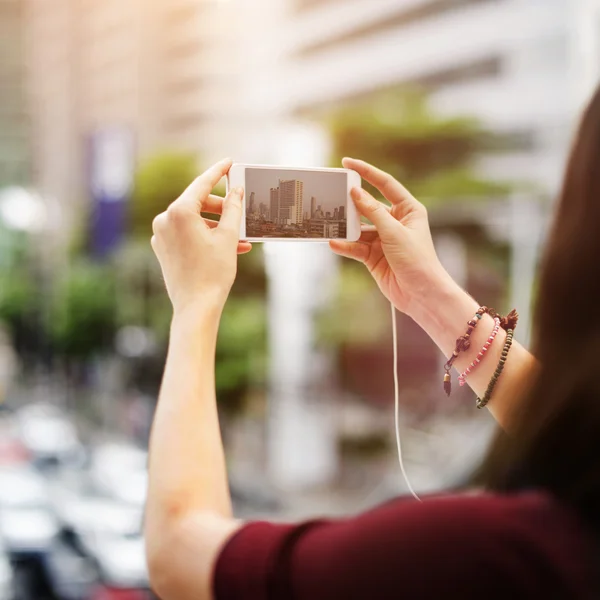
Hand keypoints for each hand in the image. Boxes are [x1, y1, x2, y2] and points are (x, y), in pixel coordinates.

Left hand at [151, 159, 250, 315]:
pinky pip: (186, 234)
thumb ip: (232, 209)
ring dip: (217, 226)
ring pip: (194, 221)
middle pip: (197, 203)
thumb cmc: (212, 273)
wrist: (196, 307)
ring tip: (240, 239)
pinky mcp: (163, 248)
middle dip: (221, 207)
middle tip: (239, 210)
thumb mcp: (228, 237)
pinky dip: (205, 236)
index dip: (218, 172)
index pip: (201, 183)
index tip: (229, 162)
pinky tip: (226, 247)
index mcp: (178, 212)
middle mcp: (164, 220)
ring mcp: (161, 235)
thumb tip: (235, 191)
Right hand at [330, 158, 448, 316]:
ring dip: (345, 228)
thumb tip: (355, 193)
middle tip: (332, 196)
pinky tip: (334, 243)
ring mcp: (383, 239)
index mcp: (408, 210)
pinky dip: (345, 245)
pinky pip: (355, 247)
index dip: (366, 172)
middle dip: (351, 203)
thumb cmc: (418, 261)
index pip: (385, 184)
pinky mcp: (373, 256)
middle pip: (368, 206)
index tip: (347, 163)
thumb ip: (373, 212)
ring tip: (328, 223)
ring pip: (359, 228)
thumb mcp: (394, 233)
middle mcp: (395, 222)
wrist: (421, 295)